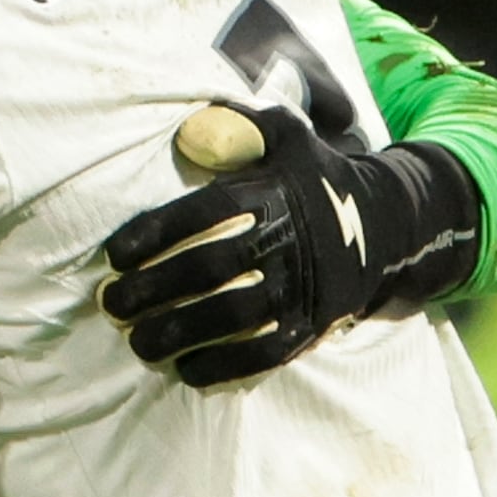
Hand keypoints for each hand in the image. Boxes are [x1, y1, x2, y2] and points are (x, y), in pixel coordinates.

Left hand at [97, 102, 484, 385]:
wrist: (384, 225)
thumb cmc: (314, 178)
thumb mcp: (288, 138)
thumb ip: (242, 125)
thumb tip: (189, 124)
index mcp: (273, 193)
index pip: (205, 211)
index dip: (154, 233)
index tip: (114, 256)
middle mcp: (286, 240)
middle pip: (210, 268)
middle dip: (153, 289)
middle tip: (112, 303)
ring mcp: (301, 287)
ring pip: (232, 316)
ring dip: (178, 333)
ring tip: (138, 343)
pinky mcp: (312, 324)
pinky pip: (265, 353)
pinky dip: (224, 366)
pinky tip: (186, 371)